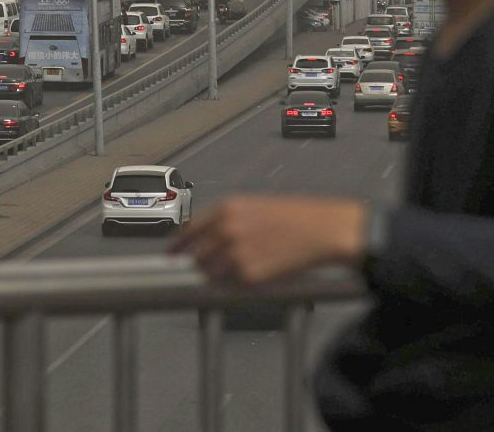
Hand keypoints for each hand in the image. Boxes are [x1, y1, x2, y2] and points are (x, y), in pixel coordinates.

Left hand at [170, 196, 366, 285]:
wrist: (322, 230)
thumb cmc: (296, 217)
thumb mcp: (256, 207)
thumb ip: (229, 220)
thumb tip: (209, 237)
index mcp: (227, 209)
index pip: (189, 230)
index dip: (177, 245)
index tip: (171, 254)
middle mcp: (226, 230)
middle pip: (197, 255)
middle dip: (201, 263)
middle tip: (212, 267)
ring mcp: (235, 253)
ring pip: (211, 273)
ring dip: (218, 276)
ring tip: (239, 271)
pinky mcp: (248, 275)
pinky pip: (232, 285)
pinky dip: (238, 284)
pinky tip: (255, 275)